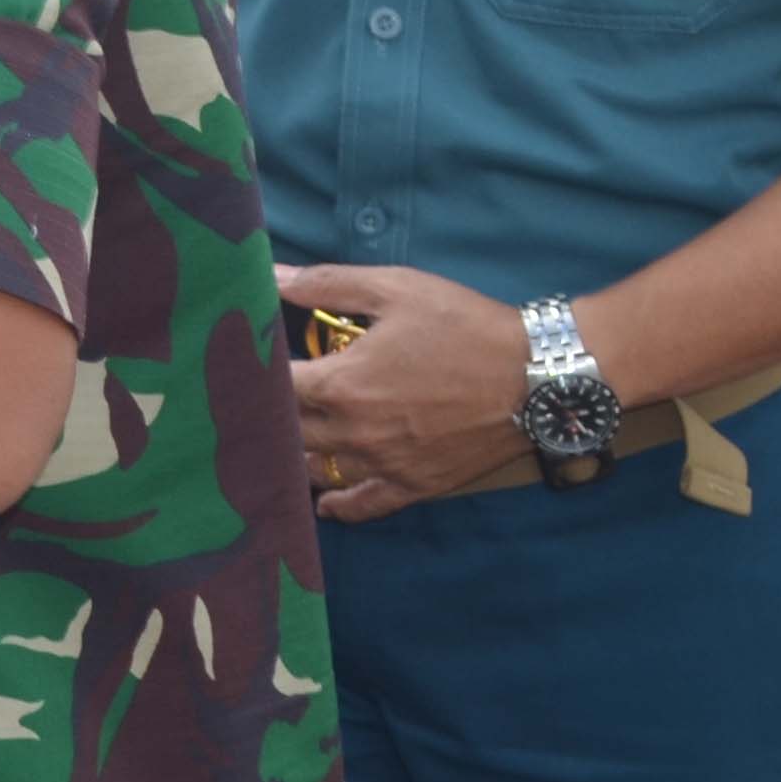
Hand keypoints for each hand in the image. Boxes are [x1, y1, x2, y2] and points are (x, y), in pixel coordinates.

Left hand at [276, 261, 533, 518]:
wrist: (537, 377)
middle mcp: (354, 432)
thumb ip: (327, 285)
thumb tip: (270, 276)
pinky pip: (364, 505)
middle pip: (286, 432)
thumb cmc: (464, 326)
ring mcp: (384, 464)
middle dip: (266, 414)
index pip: (273, 386)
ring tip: (278, 442)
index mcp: (342, 384)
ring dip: (295, 455)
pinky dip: (339, 504)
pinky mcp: (415, 485)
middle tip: (253, 403)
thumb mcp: (396, 288)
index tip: (243, 362)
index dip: (253, 372)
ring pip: (317, 470)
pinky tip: (323, 500)